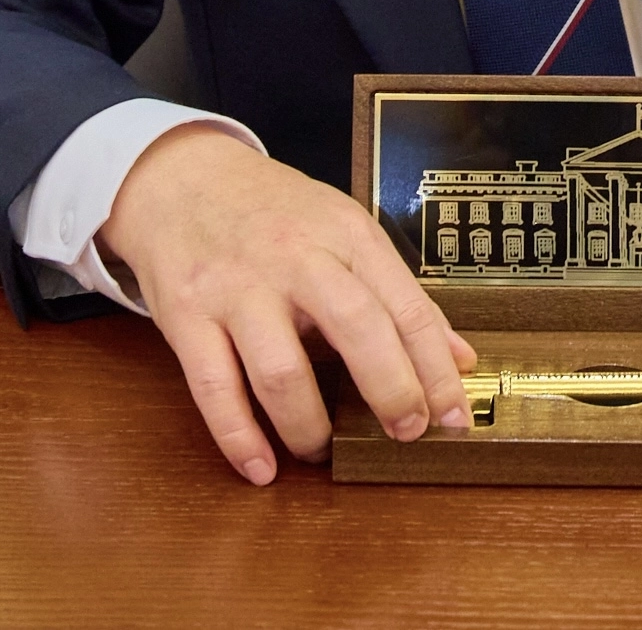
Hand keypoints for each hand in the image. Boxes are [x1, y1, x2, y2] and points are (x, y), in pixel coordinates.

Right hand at [97, 123, 475, 484]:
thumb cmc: (271, 210)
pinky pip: (215, 389)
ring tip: (322, 448)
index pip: (406, 306)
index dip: (436, 370)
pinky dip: (240, 438)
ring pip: (282, 371)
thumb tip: (459, 357)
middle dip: (391, 392)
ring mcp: (237, 287)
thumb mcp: (344, 230)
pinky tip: (261, 466)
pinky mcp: (186, 315)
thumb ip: (399, 293)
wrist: (182, 176)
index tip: (454, 415)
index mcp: (344, 234)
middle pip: (356, 330)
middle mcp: (294, 257)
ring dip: (310, 427)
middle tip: (405, 432)